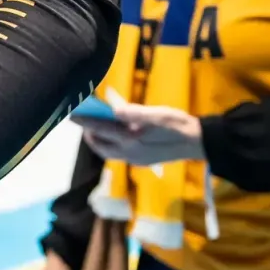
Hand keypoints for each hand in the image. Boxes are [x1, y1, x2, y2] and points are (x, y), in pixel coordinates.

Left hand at [78, 97, 204, 164]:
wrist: (199, 142)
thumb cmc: (178, 125)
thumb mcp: (159, 115)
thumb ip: (136, 113)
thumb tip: (114, 109)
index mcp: (131, 141)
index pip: (100, 129)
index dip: (84, 121)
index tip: (70, 113)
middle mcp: (130, 153)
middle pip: (100, 146)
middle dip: (89, 133)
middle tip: (83, 118)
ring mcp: (136, 159)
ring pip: (108, 152)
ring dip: (99, 140)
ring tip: (95, 125)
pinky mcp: (142, 160)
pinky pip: (118, 153)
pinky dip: (110, 143)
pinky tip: (115, 134)